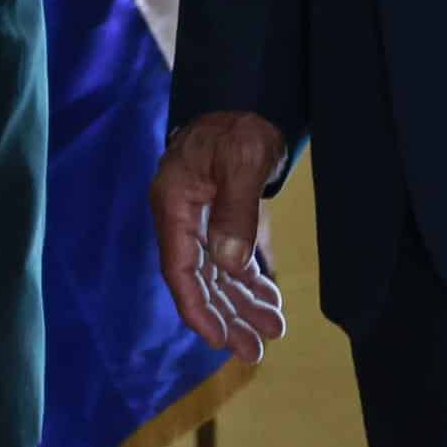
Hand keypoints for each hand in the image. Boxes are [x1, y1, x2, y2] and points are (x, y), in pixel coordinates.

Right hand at [150, 111, 292, 361]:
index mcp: (174, 205)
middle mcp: (182, 217)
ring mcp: (200, 218)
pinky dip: (247, 281)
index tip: (220, 340)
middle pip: (200, 280)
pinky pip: (229, 258)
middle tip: (255, 351)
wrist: (245, 95)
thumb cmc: (240, 124)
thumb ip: (235, 212)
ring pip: (217, 273)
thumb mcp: (241, 161)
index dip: (198, 309)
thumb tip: (229, 265)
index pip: (180, 270)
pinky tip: (268, 300)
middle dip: (226, 317)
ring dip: (241, 303)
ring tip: (272, 331)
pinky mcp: (220, 215)